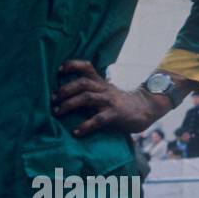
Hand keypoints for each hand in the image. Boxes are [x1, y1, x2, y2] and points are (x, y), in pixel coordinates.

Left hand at [53, 60, 174, 136]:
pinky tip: (75, 132)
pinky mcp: (116, 114)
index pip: (87, 67)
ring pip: (87, 98)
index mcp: (100, 82)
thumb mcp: (103, 92)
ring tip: (57, 112)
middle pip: (82, 83)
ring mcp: (110, 101)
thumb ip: (88, 91)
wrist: (145, 108)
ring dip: (69, 105)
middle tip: (52, 100)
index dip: (73, 65)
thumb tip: (62, 96)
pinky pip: (98, 119)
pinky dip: (85, 126)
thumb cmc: (118, 102)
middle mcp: (104, 89)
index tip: (59, 70)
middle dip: (65, 90)